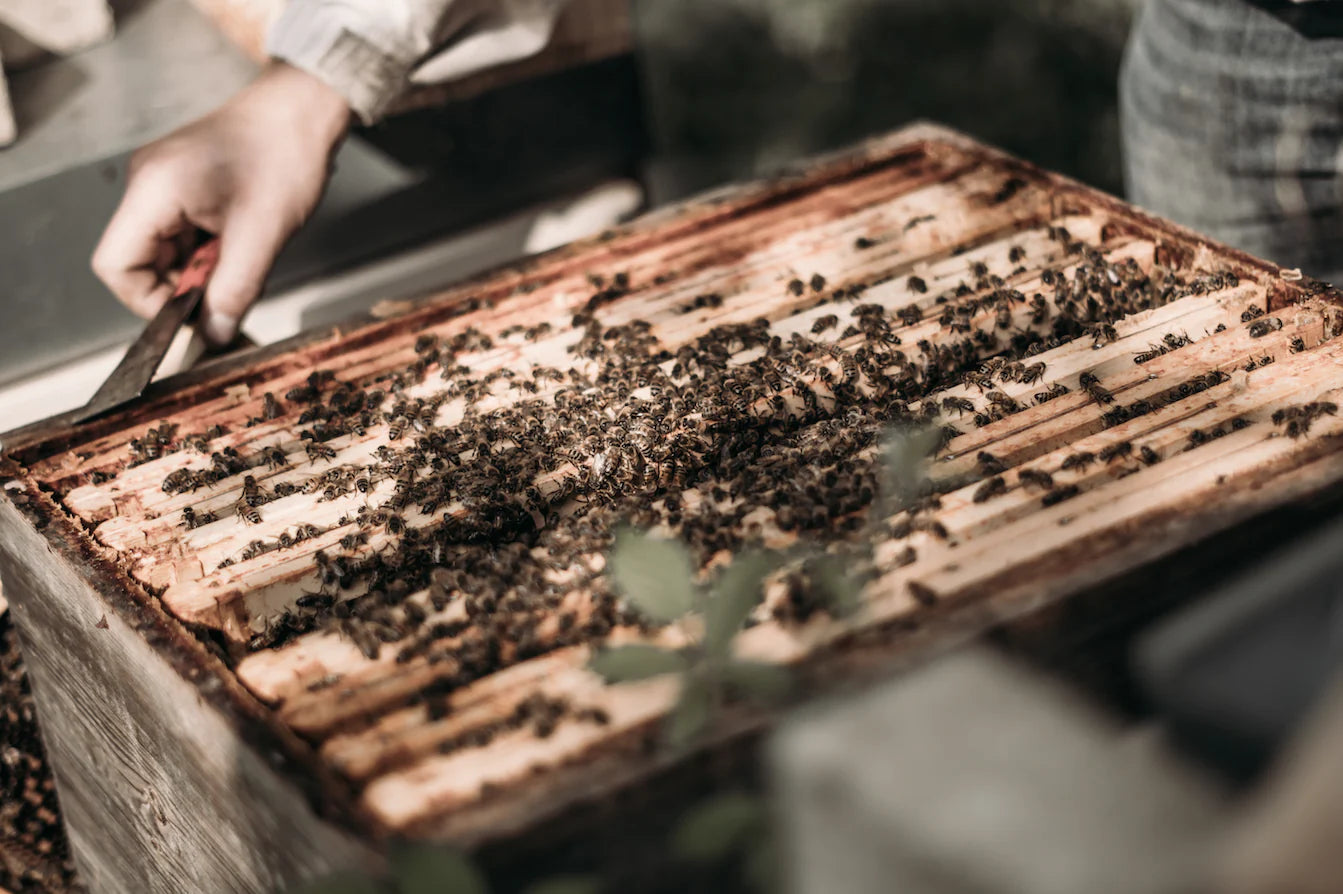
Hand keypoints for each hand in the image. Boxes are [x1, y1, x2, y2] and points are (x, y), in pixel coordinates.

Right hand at [93, 62, 350, 345]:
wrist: (303, 110)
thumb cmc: (284, 153)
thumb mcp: (262, 235)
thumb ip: (234, 290)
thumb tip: (213, 334)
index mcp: (152, 190)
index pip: (115, 266)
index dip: (148, 301)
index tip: (192, 315)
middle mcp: (147, 186)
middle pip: (139, 263)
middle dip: (183, 288)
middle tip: (231, 289)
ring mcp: (163, 186)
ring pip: (165, 254)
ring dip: (202, 272)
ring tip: (244, 261)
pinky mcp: (184, 188)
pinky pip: (183, 238)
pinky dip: (210, 255)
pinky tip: (243, 248)